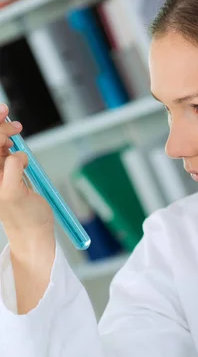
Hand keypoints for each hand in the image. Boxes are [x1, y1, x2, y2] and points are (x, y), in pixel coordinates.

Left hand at [0, 103, 53, 251]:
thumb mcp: (15, 194)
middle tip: (16, 127)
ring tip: (17, 129)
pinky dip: (9, 141)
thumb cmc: (25, 219)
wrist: (34, 231)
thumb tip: (17, 154)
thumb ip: (12, 170)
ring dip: (4, 132)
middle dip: (0, 128)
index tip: (7, 125)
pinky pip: (3, 150)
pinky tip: (15, 140)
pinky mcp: (5, 172)